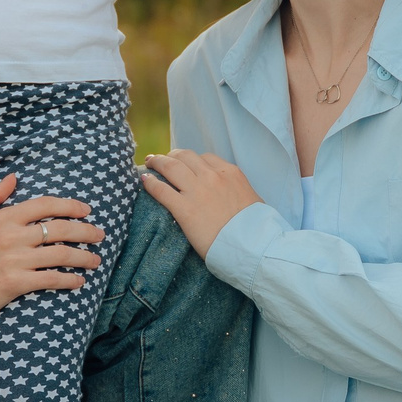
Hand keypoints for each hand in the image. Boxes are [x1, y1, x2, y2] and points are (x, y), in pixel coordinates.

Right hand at [0, 176, 104, 328]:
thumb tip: (14, 177)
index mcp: (1, 218)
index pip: (45, 205)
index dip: (70, 206)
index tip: (87, 211)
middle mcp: (9, 236)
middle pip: (59, 228)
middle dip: (86, 231)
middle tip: (101, 235)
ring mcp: (12, 260)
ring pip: (60, 254)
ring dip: (83, 257)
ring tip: (95, 261)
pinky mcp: (14, 283)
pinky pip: (51, 279)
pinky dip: (69, 280)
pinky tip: (79, 282)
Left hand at [139, 149, 262, 260]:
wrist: (252, 245)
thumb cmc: (256, 228)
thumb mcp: (253, 200)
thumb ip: (239, 191)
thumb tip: (236, 195)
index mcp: (230, 173)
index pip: (205, 158)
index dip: (191, 159)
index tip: (184, 163)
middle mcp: (212, 176)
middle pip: (184, 156)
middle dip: (171, 155)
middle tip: (162, 159)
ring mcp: (197, 191)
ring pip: (170, 167)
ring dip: (157, 162)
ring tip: (150, 162)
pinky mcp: (184, 209)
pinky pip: (161, 190)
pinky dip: (151, 183)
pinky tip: (144, 180)